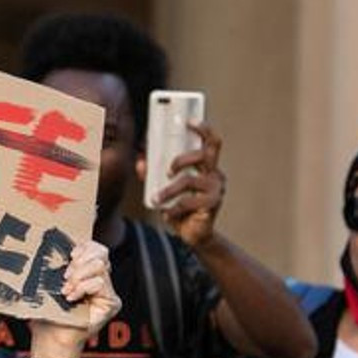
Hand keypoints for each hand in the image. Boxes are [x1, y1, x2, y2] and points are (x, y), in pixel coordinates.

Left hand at [26, 239, 118, 357]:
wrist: (51, 340)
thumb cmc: (47, 315)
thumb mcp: (49, 286)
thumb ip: (58, 268)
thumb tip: (55, 249)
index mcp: (88, 274)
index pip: (96, 249)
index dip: (85, 246)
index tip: (70, 254)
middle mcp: (101, 281)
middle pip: (101, 254)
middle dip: (80, 262)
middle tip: (65, 277)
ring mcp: (108, 293)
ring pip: (100, 267)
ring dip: (79, 277)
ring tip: (66, 290)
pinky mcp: (111, 304)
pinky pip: (101, 283)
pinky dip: (84, 287)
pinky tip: (71, 297)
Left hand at [153, 122, 226, 248]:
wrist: (193, 235)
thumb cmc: (182, 209)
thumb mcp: (165, 190)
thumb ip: (153, 175)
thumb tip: (140, 162)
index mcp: (207, 167)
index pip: (211, 142)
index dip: (203, 129)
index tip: (188, 122)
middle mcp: (215, 174)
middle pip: (203, 155)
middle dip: (180, 159)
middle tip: (167, 171)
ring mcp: (216, 189)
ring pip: (190, 180)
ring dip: (168, 190)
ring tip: (156, 199)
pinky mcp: (213, 204)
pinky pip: (187, 201)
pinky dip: (172, 208)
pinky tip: (166, 214)